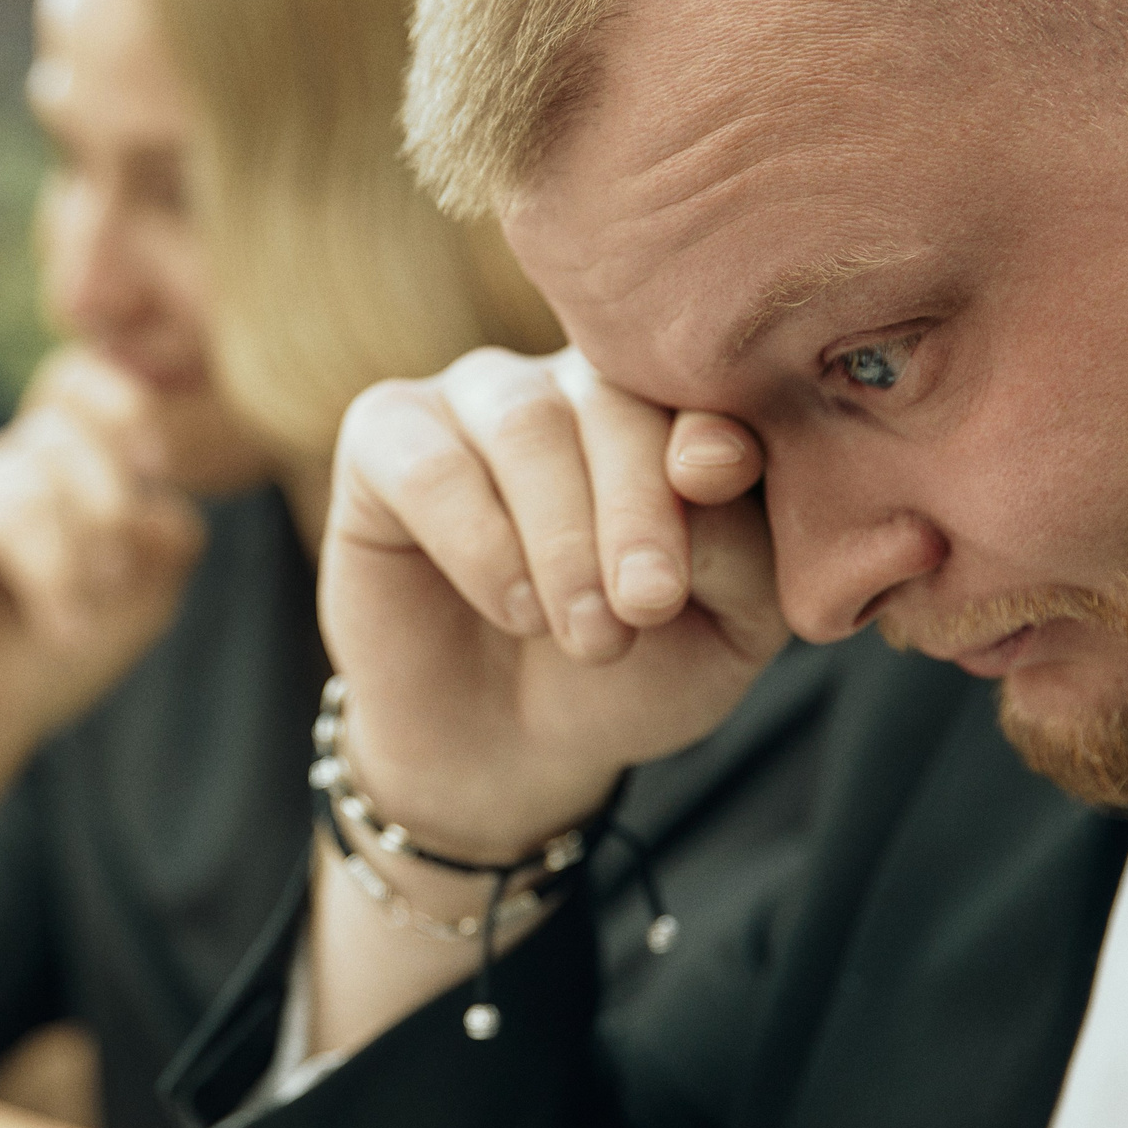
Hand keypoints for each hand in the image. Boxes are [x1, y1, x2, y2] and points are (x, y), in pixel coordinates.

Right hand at [0, 348, 206, 779]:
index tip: (157, 467)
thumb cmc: (50, 664)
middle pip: (69, 424)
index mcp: (41, 467)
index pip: (77, 379)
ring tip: (79, 618)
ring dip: (82, 552)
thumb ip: (166, 532)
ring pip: (41, 473)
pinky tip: (56, 622)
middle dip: (113, 501)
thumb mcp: (142, 597)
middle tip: (117, 580)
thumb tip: (153, 488)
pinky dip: (50, 572)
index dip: (123, 400)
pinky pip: (6, 511)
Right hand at [321, 347, 788, 858]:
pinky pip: (429, 465)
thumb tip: (710, 467)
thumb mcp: (724, 628)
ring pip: (523, 424)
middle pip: (609, 398)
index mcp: (668, 405)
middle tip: (645, 607)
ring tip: (588, 635)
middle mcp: (571, 384)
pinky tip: (512, 610)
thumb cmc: (629, 674)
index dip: (708, 429)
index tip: (717, 485)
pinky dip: (478, 544)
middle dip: (636, 507)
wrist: (505, 744)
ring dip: (562, 538)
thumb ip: (743, 544)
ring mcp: (475, 399)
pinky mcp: (385, 436)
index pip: (696, 383)